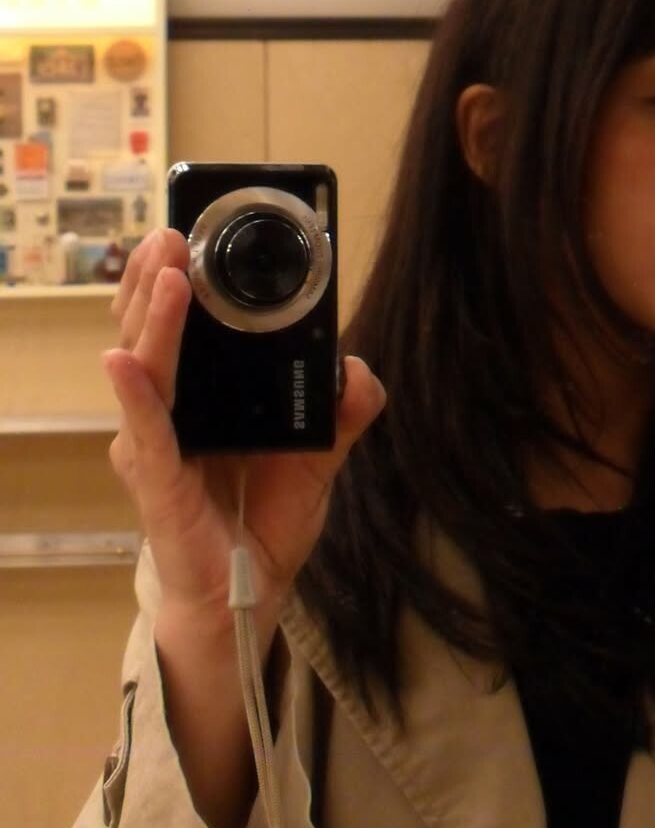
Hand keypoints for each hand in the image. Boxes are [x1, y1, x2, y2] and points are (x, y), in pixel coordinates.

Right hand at [104, 227, 385, 650]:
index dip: (175, 282)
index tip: (186, 234)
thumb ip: (342, 413)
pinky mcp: (158, 483)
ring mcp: (156, 447)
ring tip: (160, 270)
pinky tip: (124, 361)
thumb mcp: (316, 459)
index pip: (178, 330)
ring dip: (151, 318)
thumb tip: (358, 370)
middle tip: (170, 233)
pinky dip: (134, 395)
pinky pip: (146, 433)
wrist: (250, 594)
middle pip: (150, 335)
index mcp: (201, 400)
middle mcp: (168, 415)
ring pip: (146, 370)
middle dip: (155, 280)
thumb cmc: (264, 521)